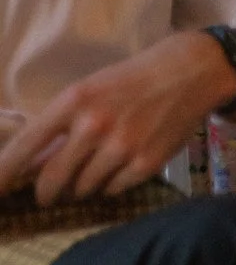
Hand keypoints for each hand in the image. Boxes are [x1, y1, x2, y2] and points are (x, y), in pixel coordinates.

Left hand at [0, 31, 235, 202]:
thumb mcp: (91, 89)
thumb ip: (61, 124)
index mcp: (74, 100)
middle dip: (46, 192)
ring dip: (82, 185)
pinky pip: (111, 190)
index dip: (4, 173)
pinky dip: (110, 184)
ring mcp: (121, 147)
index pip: (26, 146)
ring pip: (81, 188)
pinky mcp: (145, 164)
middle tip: (48, 193)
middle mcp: (94, 125)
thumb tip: (30, 165)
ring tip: (97, 164)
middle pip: (51, 179)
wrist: (190, 71)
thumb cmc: (132, 79)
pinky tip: (121, 163)